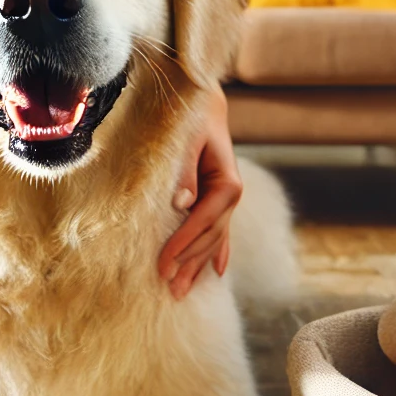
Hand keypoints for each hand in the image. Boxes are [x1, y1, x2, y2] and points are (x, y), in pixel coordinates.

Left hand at [158, 85, 241, 300]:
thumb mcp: (187, 138)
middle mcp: (231, 196)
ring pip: (214, 240)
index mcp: (228, 183)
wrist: (205, 105)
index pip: (203, 221)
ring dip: (198, 266)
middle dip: (189, 263)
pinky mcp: (218, 201)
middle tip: (168, 288)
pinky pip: (219, 232)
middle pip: (210, 238)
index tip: (164, 265)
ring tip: (182, 291)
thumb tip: (182, 203)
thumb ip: (185, 169)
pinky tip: (216, 273)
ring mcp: (226, 201)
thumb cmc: (192, 119)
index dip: (183, 245)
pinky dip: (216, 253)